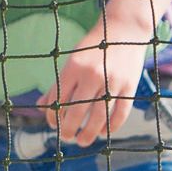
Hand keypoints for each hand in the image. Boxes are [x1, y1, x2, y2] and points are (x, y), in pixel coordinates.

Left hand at [44, 2, 152, 144]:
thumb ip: (58, 84)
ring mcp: (113, 81)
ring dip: (89, 134)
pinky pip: (120, 113)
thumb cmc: (93, 47)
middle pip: (77, 112)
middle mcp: (92, 74)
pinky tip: (103, 133)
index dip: (53, 117)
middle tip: (67, 138)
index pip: (59, 99)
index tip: (53, 125)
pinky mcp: (129, 86)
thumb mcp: (72, 60)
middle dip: (69, 130)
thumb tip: (42, 107)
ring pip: (99, 116)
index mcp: (74, 67)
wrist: (124, 29)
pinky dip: (111, 127)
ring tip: (83, 141)